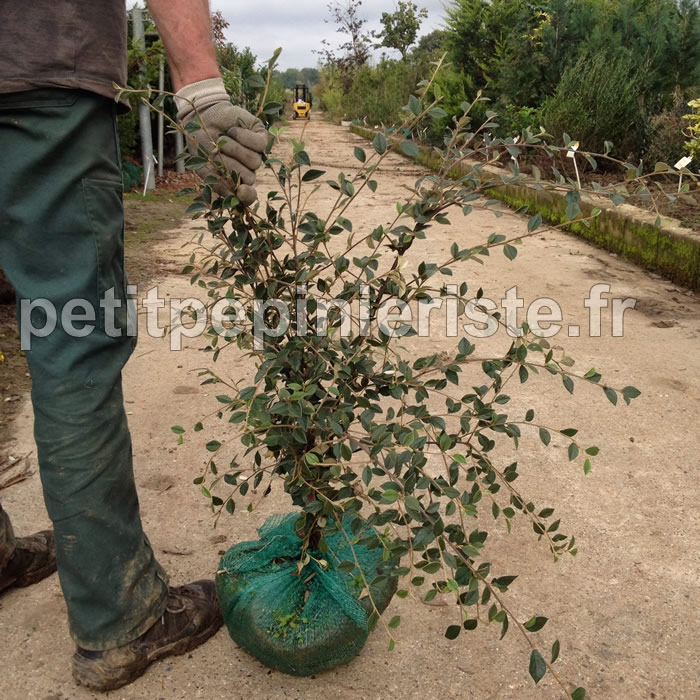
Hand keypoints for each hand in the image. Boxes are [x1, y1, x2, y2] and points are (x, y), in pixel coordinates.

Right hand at [175, 78, 267, 205]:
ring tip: (221, 140)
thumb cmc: (201, 145)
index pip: (248, 197)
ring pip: (254, 161)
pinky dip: (243, 137)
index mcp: (235, 181)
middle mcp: (248, 170)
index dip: (246, 196)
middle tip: (216, 152)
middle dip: (230, 165)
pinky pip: (258, 144)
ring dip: (234, 149)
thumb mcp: (206, 167)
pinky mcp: (261, 137)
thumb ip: (220, 185)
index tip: (240, 191)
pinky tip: (233, 131)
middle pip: (249, 177)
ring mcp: (256, 154)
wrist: (200, 118)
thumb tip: (238, 196)